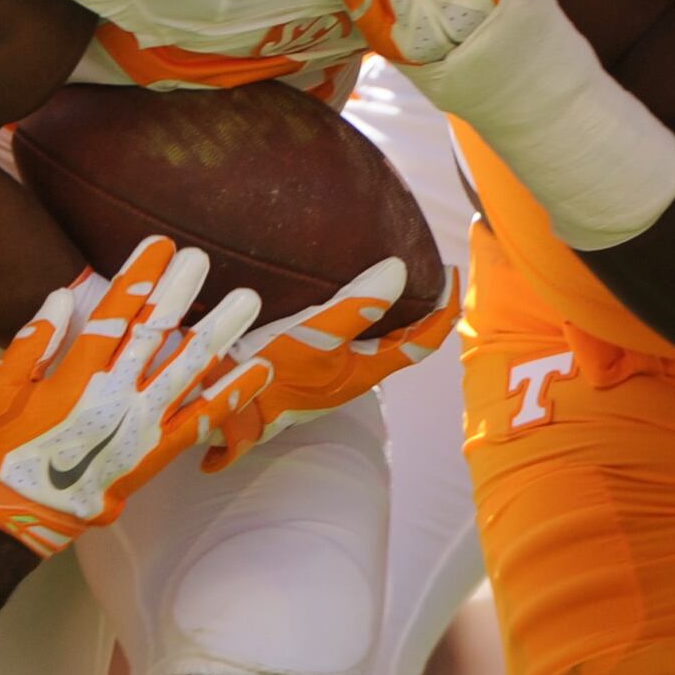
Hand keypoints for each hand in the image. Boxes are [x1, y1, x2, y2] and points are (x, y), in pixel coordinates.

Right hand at [0, 238, 267, 554]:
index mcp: (75, 376)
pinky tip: (260, 370)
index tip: (161, 246)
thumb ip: (32, 340)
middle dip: (179, 292)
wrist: (25, 510)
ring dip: (220, 332)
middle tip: (201, 257)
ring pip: (188, 370)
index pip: (114, 315)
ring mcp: (141, 424)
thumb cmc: (7, 445)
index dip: (139, 277)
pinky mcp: (158, 451)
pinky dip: (233, 395)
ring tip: (247, 299)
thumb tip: (64, 297)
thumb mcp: (2, 386)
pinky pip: (203, 420)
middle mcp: (114, 395)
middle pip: (155, 334)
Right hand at [201, 253, 450, 467]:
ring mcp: (332, 373)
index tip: (450, 272)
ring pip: (376, 340)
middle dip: (422, 307)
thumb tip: (399, 271)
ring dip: (390, 311)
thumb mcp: (315, 335)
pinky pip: (347, 338)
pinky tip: (339, 294)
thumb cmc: (271, 375)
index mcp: (368, 371)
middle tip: (425, 269)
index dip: (444, 309)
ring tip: (389, 274)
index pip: (424, 342)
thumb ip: (357, 305)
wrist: (224, 406)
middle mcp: (356, 374)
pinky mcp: (307, 366)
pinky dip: (357, 314)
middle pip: (405, 341)